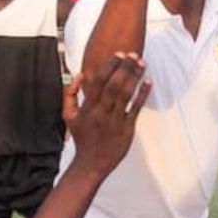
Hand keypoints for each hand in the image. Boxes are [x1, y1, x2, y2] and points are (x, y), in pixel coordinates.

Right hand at [64, 53, 152, 174]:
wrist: (91, 164)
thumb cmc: (82, 138)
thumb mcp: (69, 116)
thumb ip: (70, 94)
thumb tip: (79, 75)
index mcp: (88, 107)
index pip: (99, 81)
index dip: (109, 66)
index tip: (118, 54)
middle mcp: (101, 112)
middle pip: (114, 85)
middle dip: (125, 67)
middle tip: (134, 54)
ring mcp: (114, 121)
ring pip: (126, 95)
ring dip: (135, 77)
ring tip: (143, 64)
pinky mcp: (126, 129)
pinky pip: (135, 109)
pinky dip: (142, 95)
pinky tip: (148, 82)